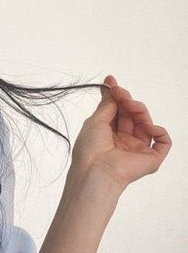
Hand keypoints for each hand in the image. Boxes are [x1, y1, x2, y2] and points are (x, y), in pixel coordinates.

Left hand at [70, 74, 171, 191]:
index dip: (117, 96)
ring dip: (139, 110)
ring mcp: (138, 150)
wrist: (96, 170)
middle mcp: (124, 141)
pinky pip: (162, 141)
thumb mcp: (96, 120)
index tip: (111, 82)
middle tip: (120, 93)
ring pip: (146, 123)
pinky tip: (148, 126)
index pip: (118, 111)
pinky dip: (159, 131)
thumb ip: (108, 104)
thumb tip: (110, 85)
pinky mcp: (151, 159)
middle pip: (132, 115)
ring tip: (130, 105)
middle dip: (127, 100)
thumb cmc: (90, 149)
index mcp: (110, 134)